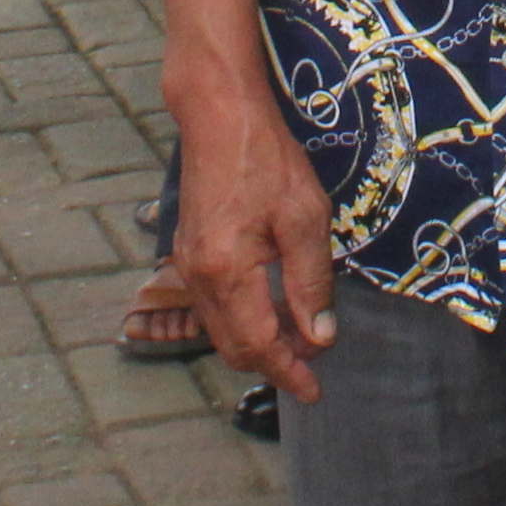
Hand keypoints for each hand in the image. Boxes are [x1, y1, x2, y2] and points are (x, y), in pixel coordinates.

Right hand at [168, 70, 342, 398]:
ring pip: (221, 328)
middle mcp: (198, 276)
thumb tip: (318, 338)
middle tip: (313, 364)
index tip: (314, 391)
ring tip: (299, 337)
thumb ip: (311, 284)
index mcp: (227, 272)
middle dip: (273, 363)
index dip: (288, 372)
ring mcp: (187, 264)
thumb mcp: (304, 219)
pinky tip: (271, 307)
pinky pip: (213, 304)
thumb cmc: (267, 159)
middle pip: (233, 346)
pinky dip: (242, 318)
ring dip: (257, 341)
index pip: (257, 345)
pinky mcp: (188, 249)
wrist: (218, 114)